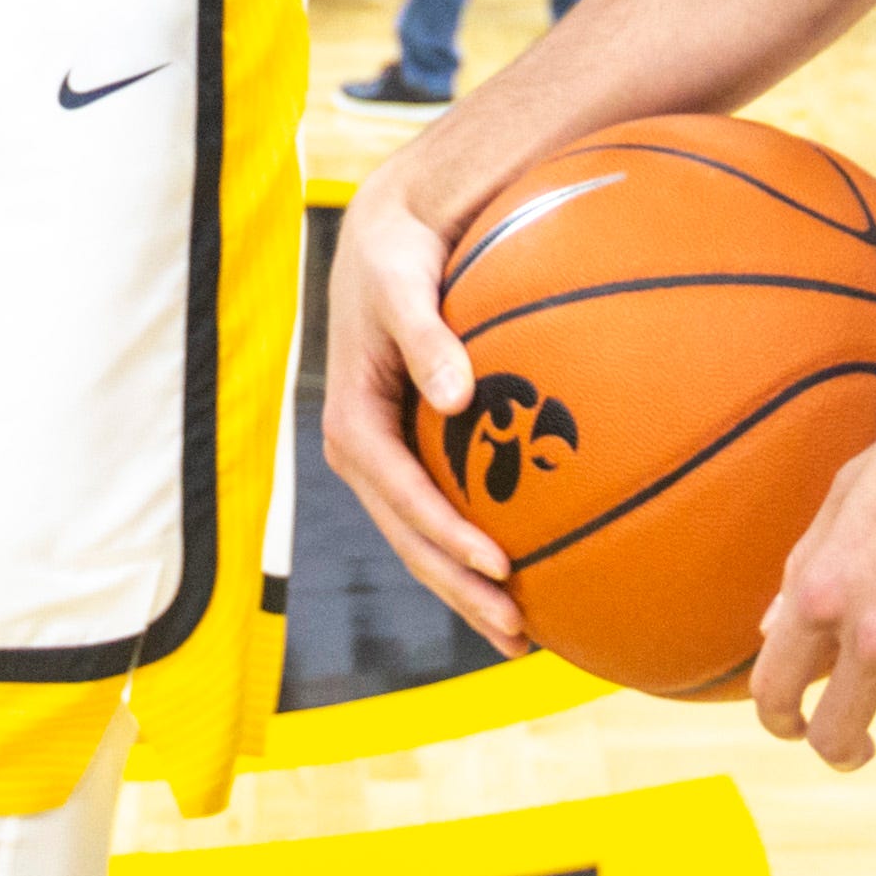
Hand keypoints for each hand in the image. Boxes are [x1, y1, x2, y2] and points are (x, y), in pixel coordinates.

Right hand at [315, 166, 525, 653]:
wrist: (383, 238)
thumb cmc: (396, 255)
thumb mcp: (403, 284)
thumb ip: (426, 336)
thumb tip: (456, 397)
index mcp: (351, 423)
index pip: (402, 497)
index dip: (448, 538)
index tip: (502, 568)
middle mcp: (362, 454)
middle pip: (410, 540)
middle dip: (461, 591)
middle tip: (519, 633)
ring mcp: (384, 461)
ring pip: (422, 542)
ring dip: (467, 590)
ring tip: (523, 637)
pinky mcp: (408, 454)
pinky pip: (438, 515)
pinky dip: (472, 553)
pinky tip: (522, 580)